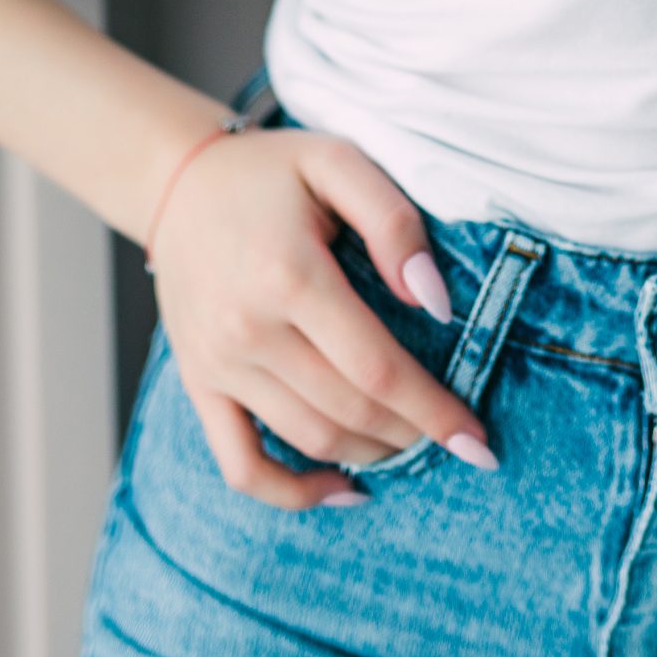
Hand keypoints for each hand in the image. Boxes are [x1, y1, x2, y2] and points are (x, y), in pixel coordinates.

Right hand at [148, 123, 496, 509]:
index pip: (378, 368)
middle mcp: (248, 329)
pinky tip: (340, 488)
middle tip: (454, 438)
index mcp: (289, 275)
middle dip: (413, 434)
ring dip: (370, 454)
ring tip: (411, 445)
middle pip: (349, 410)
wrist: (177, 182)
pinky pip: (240, 463)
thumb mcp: (338, 164)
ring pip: (307, 438)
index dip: (434, 411)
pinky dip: (290, 493)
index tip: (478, 440)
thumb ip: (393, 224)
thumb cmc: (271, 172)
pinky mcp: (198, 383)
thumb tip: (433, 302)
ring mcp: (217, 363)